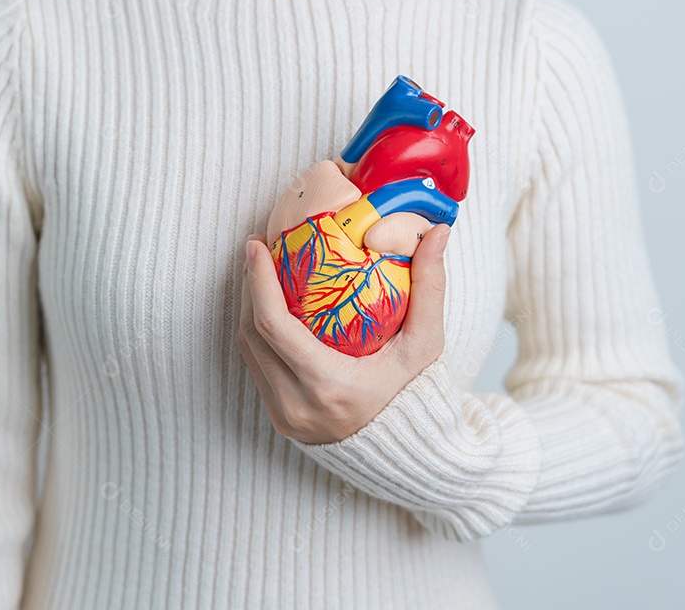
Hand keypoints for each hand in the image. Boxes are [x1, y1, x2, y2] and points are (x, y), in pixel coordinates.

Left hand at [236, 220, 451, 443]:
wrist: (406, 452)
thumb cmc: (415, 394)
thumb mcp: (426, 344)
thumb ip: (430, 288)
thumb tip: (437, 233)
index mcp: (328, 385)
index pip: (274, 326)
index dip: (258, 281)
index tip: (257, 246)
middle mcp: (297, 404)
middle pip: (251, 334)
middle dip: (249, 285)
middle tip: (257, 248)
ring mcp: (283, 414)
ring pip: (247, 351)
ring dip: (248, 307)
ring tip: (259, 271)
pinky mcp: (278, 418)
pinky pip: (255, 367)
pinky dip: (256, 333)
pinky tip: (266, 306)